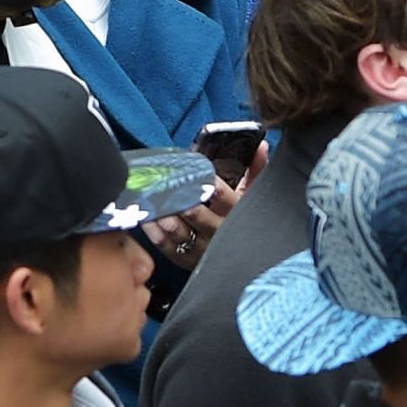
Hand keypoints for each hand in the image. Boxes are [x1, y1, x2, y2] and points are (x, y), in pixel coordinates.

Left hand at [143, 140, 265, 270]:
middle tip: (160, 182)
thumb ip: (255, 170)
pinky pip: (165, 245)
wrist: (247, 258)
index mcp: (237, 213)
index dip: (203, 181)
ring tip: (148, 196)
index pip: (220, 194)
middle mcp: (220, 233)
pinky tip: (145, 214)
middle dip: (176, 196)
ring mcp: (202, 249)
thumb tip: (261, 146)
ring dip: (161, 212)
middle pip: (193, 212)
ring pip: (176, 229)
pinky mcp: (187, 260)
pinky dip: (152, 229)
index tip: (189, 170)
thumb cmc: (245, 220)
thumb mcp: (252, 195)